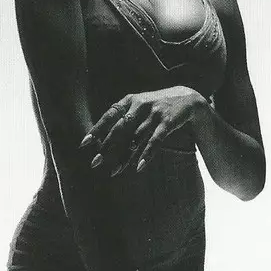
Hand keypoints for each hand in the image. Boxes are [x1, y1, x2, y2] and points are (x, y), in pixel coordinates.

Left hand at [79, 86, 207, 175]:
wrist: (187, 98)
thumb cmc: (155, 107)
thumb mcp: (137, 107)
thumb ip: (122, 120)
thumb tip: (102, 143)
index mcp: (129, 100)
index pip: (109, 115)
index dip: (97, 130)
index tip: (84, 144)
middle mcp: (139, 105)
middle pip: (120, 128)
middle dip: (106, 147)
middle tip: (95, 163)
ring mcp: (154, 113)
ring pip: (135, 138)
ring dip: (124, 157)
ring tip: (114, 172)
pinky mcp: (167, 122)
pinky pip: (154, 141)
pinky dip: (146, 155)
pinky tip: (138, 167)